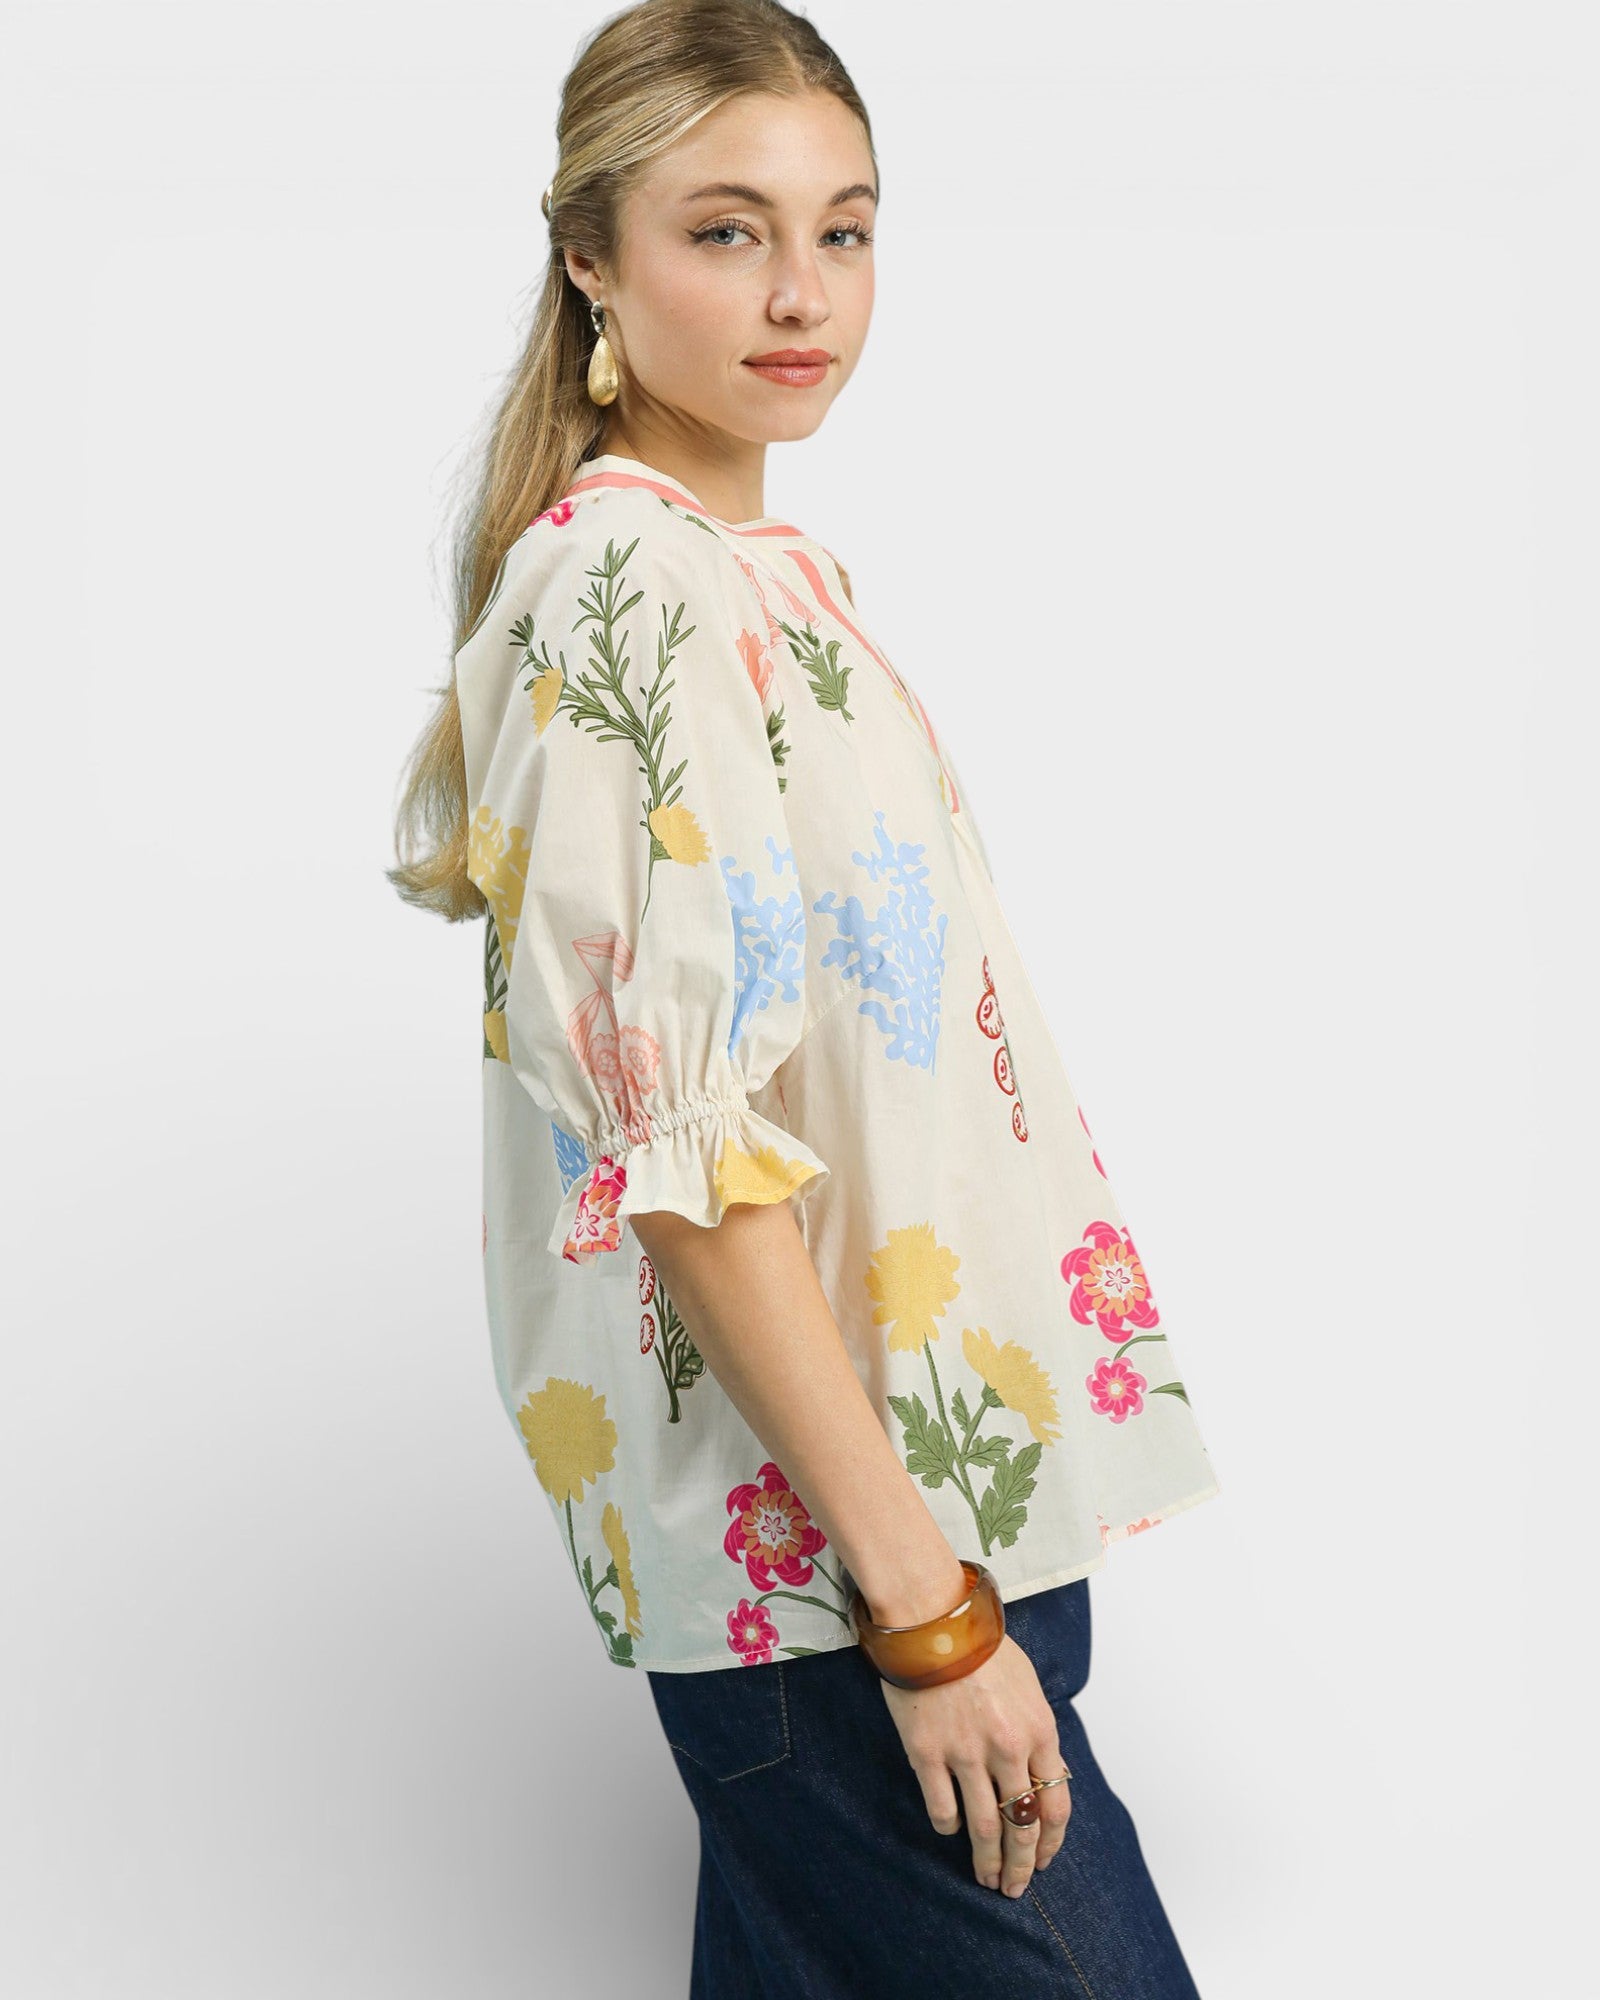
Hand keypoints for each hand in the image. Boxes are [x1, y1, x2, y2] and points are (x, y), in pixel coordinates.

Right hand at [879, 1634, 1072, 1896]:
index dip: (1052, 1842)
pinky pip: (943, 1809)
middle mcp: (1008, 1748)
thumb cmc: (980, 1644)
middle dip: (1023, 1864)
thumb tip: (1044, 1774)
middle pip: (1023, 1825)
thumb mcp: (1027, 1684)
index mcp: (1039, 1730)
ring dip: (988, 1861)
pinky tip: (951, 1831)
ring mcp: (967, 1754)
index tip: (1046, 1860)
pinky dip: (950, 1827)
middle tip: (1016, 1888)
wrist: (931, 1619)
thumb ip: (1036, 1732)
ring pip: (985, 1827)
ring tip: (988, 1879)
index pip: (1057, 1805)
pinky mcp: (927, 1753)